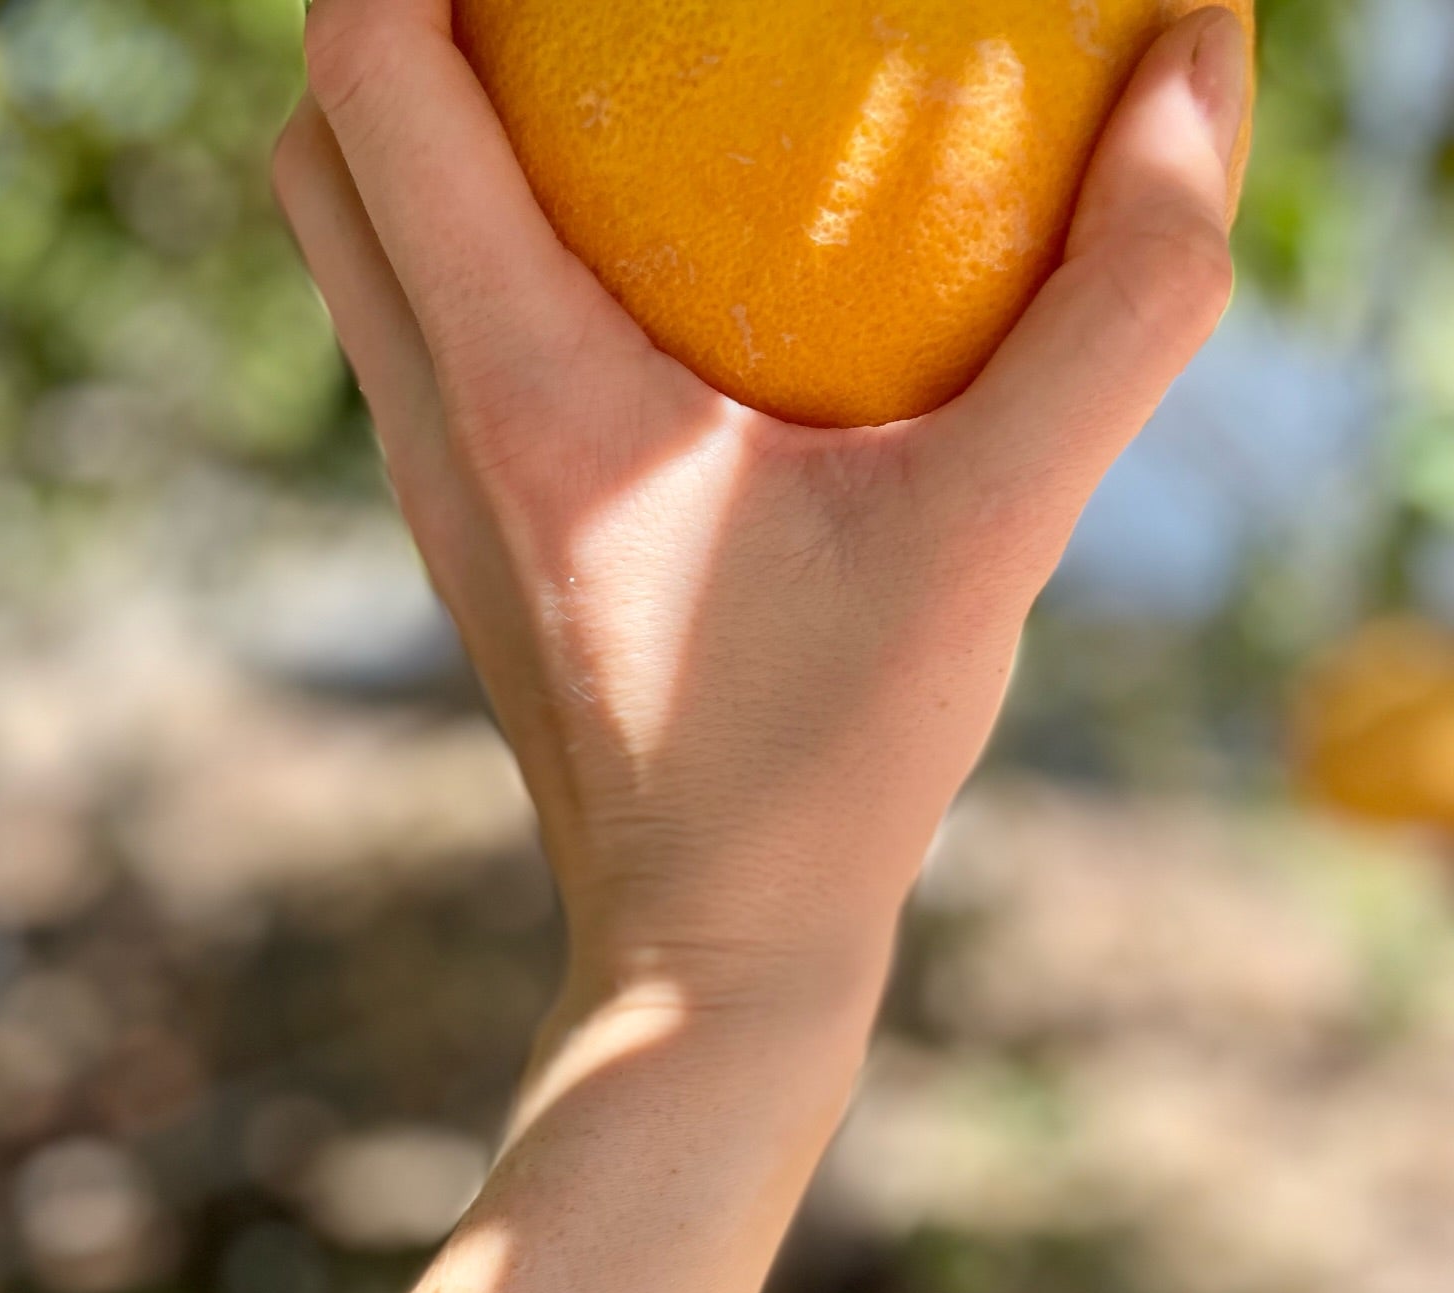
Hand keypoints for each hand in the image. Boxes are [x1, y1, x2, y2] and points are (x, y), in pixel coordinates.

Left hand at [276, 2, 1248, 1010]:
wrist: (713, 962)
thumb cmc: (830, 770)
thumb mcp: (995, 539)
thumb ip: (1120, 303)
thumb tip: (1204, 60)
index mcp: (516, 390)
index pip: (368, 74)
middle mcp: (435, 428)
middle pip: (323, 148)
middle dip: (402, 26)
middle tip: (567, 9)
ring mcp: (439, 502)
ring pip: (364, 260)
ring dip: (433, 146)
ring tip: (599, 109)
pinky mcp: (480, 557)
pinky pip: (437, 357)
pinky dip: (491, 270)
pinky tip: (650, 297)